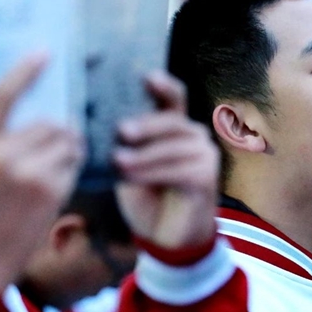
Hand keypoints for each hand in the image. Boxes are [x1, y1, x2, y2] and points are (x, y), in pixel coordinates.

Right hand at [0, 54, 84, 294]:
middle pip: (52, 123)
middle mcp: (1, 152)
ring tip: (52, 170)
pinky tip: (56, 184)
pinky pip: (75, 165)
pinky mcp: (52, 190)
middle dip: (58, 136)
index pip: (3, 96)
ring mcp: (29, 171)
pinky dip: (72, 169)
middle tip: (50, 154)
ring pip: (69, 142)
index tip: (45, 52)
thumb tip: (38, 118)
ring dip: (69, 151)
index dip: (25, 71)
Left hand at [114, 72, 219, 249]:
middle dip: (146, 125)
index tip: (147, 77)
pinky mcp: (207, 178)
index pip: (173, 98)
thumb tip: (104, 125)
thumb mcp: (129, 163)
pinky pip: (178, 170)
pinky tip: (131, 177)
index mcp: (174, 126)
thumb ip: (125, 143)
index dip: (163, 86)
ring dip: (142, 156)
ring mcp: (205, 155)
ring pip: (171, 147)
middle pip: (171, 121)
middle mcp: (194, 135)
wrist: (166, 233)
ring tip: (117, 162)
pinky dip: (152, 173)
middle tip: (121, 131)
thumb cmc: (146, 193)